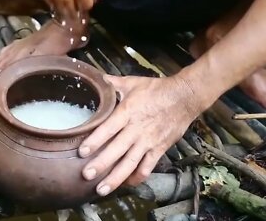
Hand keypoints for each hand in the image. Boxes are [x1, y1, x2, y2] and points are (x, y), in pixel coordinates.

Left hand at [78, 74, 202, 195]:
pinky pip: (147, 167)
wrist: (185, 97)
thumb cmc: (156, 89)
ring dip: (116, 178)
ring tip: (101, 189)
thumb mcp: (132, 82)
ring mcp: (148, 142)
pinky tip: (125, 185)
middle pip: (117, 150)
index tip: (82, 152)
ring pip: (130, 163)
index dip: (95, 141)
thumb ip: (111, 83)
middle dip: (101, 164)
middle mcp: (137, 129)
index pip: (108, 129)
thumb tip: (95, 78)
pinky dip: (136, 178)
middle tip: (86, 175)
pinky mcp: (159, 149)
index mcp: (128, 112)